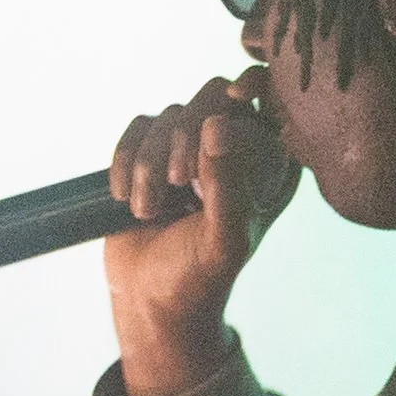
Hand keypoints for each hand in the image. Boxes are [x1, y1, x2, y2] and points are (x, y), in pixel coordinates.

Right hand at [104, 73, 298, 395]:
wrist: (151, 301)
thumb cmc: (200, 277)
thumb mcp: (224, 239)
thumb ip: (229, 185)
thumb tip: (218, 123)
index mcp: (271, 166)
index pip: (258, 108)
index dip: (228, 121)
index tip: (198, 160)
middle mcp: (236, 148)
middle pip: (212, 94)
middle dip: (183, 138)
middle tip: (175, 183)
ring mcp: (193, 147)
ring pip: (170, 114)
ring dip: (149, 164)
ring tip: (147, 211)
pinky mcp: (153, 151)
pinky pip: (138, 126)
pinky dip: (125, 159)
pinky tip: (124, 198)